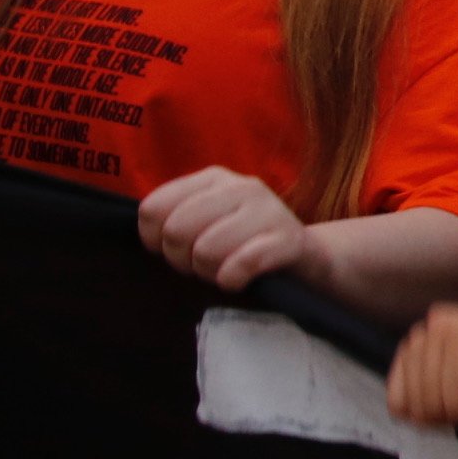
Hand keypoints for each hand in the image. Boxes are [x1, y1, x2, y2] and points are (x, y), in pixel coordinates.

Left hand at [138, 165, 315, 293]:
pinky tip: (239, 280)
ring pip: (206, 250)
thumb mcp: (207, 221)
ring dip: (209, 272)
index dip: (154, 240)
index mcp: (214, 178)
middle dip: (181, 259)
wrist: (306, 257)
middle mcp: (242, 186)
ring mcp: (268, 210)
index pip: (153, 208)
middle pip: (176, 230)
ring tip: (222, 270)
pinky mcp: (289, 240)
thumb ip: (174, 219)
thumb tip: (151, 239)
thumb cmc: (243, 242)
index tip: (176, 249)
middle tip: (200, 265)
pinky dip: (232, 280)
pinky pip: (241, 265)